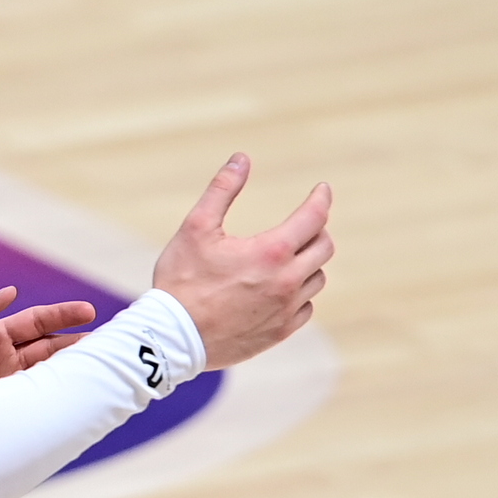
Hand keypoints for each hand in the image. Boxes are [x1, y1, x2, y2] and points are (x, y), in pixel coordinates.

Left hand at [0, 287, 96, 403]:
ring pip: (48, 374)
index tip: (89, 312)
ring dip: (74, 369)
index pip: (35, 323)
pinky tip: (75, 395)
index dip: (62, 317)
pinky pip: (34, 402)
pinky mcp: (0, 410)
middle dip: (80, 343)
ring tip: (103, 363)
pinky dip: (55, 398)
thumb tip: (10, 291)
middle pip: (50, 348)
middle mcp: (2, 361)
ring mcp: (3, 387)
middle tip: (112, 339)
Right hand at [152, 153, 333, 368]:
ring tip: (286, 257)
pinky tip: (279, 289)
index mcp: (271, 252)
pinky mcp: (281, 332)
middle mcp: (287, 281)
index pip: (314, 217)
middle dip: (317, 230)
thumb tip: (241, 159)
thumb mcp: (195, 228)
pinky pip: (306, 308)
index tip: (322, 189)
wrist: (173, 338)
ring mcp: (287, 309)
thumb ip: (222, 190)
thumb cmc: (181, 281)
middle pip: (324, 248)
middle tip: (303, 223)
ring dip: (308, 263)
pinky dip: (299, 293)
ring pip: (317, 279)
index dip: (320, 198)